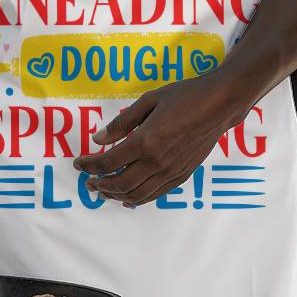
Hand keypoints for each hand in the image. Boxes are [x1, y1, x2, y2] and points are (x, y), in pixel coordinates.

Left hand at [73, 75, 228, 206]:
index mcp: (145, 141)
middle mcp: (157, 162)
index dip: (89, 165)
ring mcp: (170, 172)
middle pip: (119, 184)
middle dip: (99, 184)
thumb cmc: (184, 96)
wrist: (218, 106)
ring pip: (136, 195)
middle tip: (88, 181)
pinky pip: (154, 195)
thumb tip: (98, 139)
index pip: (108, 162)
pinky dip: (137, 199)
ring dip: (115, 195)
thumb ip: (121, 122)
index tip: (78, 163)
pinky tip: (128, 197)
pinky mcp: (181, 176)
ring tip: (103, 190)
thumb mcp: (148, 101)